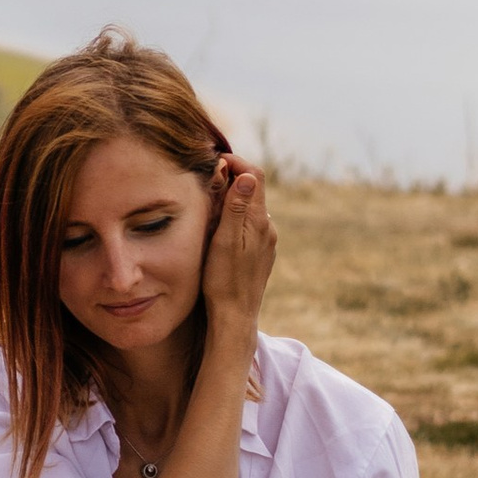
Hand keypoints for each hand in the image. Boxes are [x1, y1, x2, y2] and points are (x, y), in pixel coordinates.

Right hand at [202, 157, 276, 335]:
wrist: (235, 316)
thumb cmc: (223, 280)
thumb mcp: (224, 241)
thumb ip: (236, 208)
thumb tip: (248, 176)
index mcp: (259, 221)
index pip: (255, 176)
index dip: (236, 162)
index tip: (214, 161)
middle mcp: (268, 228)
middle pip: (255, 189)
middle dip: (234, 176)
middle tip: (208, 176)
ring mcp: (267, 241)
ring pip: (253, 208)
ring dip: (235, 197)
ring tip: (211, 198)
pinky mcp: (262, 253)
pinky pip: (251, 224)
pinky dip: (238, 215)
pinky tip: (221, 225)